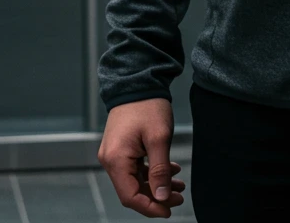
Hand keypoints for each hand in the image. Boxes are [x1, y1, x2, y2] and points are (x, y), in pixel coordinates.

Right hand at [98, 97, 185, 217]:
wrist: (138, 79)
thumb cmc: (148, 105)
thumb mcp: (159, 138)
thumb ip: (159, 170)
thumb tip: (162, 197)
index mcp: (116, 160)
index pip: (130, 196)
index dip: (150, 207)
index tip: (169, 211)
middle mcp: (110, 160)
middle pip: (132, 190)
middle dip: (157, 196)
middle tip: (179, 197)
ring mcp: (114, 153)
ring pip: (136, 179)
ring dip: (157, 184)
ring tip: (179, 185)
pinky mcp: (121, 147)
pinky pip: (135, 167)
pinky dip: (152, 171)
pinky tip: (170, 170)